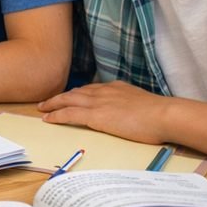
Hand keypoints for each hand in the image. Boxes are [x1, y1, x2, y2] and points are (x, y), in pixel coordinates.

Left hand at [38, 81, 172, 143]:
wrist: (164, 115)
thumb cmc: (160, 115)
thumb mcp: (144, 104)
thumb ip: (132, 105)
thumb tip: (131, 112)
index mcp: (116, 88)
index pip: (91, 89)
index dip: (77, 93)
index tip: (69, 96)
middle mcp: (104, 91)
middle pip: (75, 92)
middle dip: (59, 97)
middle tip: (47, 102)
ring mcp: (99, 102)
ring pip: (68, 100)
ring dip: (53, 104)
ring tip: (42, 109)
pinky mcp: (95, 115)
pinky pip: (69, 113)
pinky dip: (56, 115)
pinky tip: (48, 119)